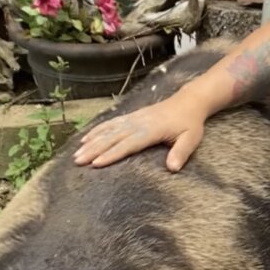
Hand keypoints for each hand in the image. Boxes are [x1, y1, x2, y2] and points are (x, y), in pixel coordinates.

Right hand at [73, 87, 206, 171]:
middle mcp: (139, 123)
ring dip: (92, 141)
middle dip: (94, 149)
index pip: (129, 144)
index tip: (97, 163)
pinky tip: (86, 138)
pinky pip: (111, 123)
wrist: (188, 102)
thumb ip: (181, 152)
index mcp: (151, 130)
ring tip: (77, 153)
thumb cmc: (190, 123)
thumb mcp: (191, 138)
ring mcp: (133, 118)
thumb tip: (172, 168)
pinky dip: (97, 130)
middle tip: (78, 161)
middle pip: (113, 137)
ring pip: (108, 130)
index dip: (112, 154)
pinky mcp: (131, 116)